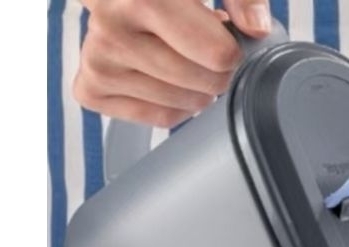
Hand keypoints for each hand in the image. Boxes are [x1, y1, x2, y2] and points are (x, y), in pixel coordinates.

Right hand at [74, 0, 271, 127]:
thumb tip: (256, 29)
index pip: (216, 54)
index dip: (232, 51)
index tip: (227, 37)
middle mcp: (110, 27)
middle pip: (201, 83)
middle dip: (218, 73)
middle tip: (211, 54)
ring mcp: (98, 61)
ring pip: (181, 104)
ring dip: (198, 91)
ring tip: (186, 60)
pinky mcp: (92, 88)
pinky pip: (159, 117)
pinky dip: (176, 105)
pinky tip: (168, 78)